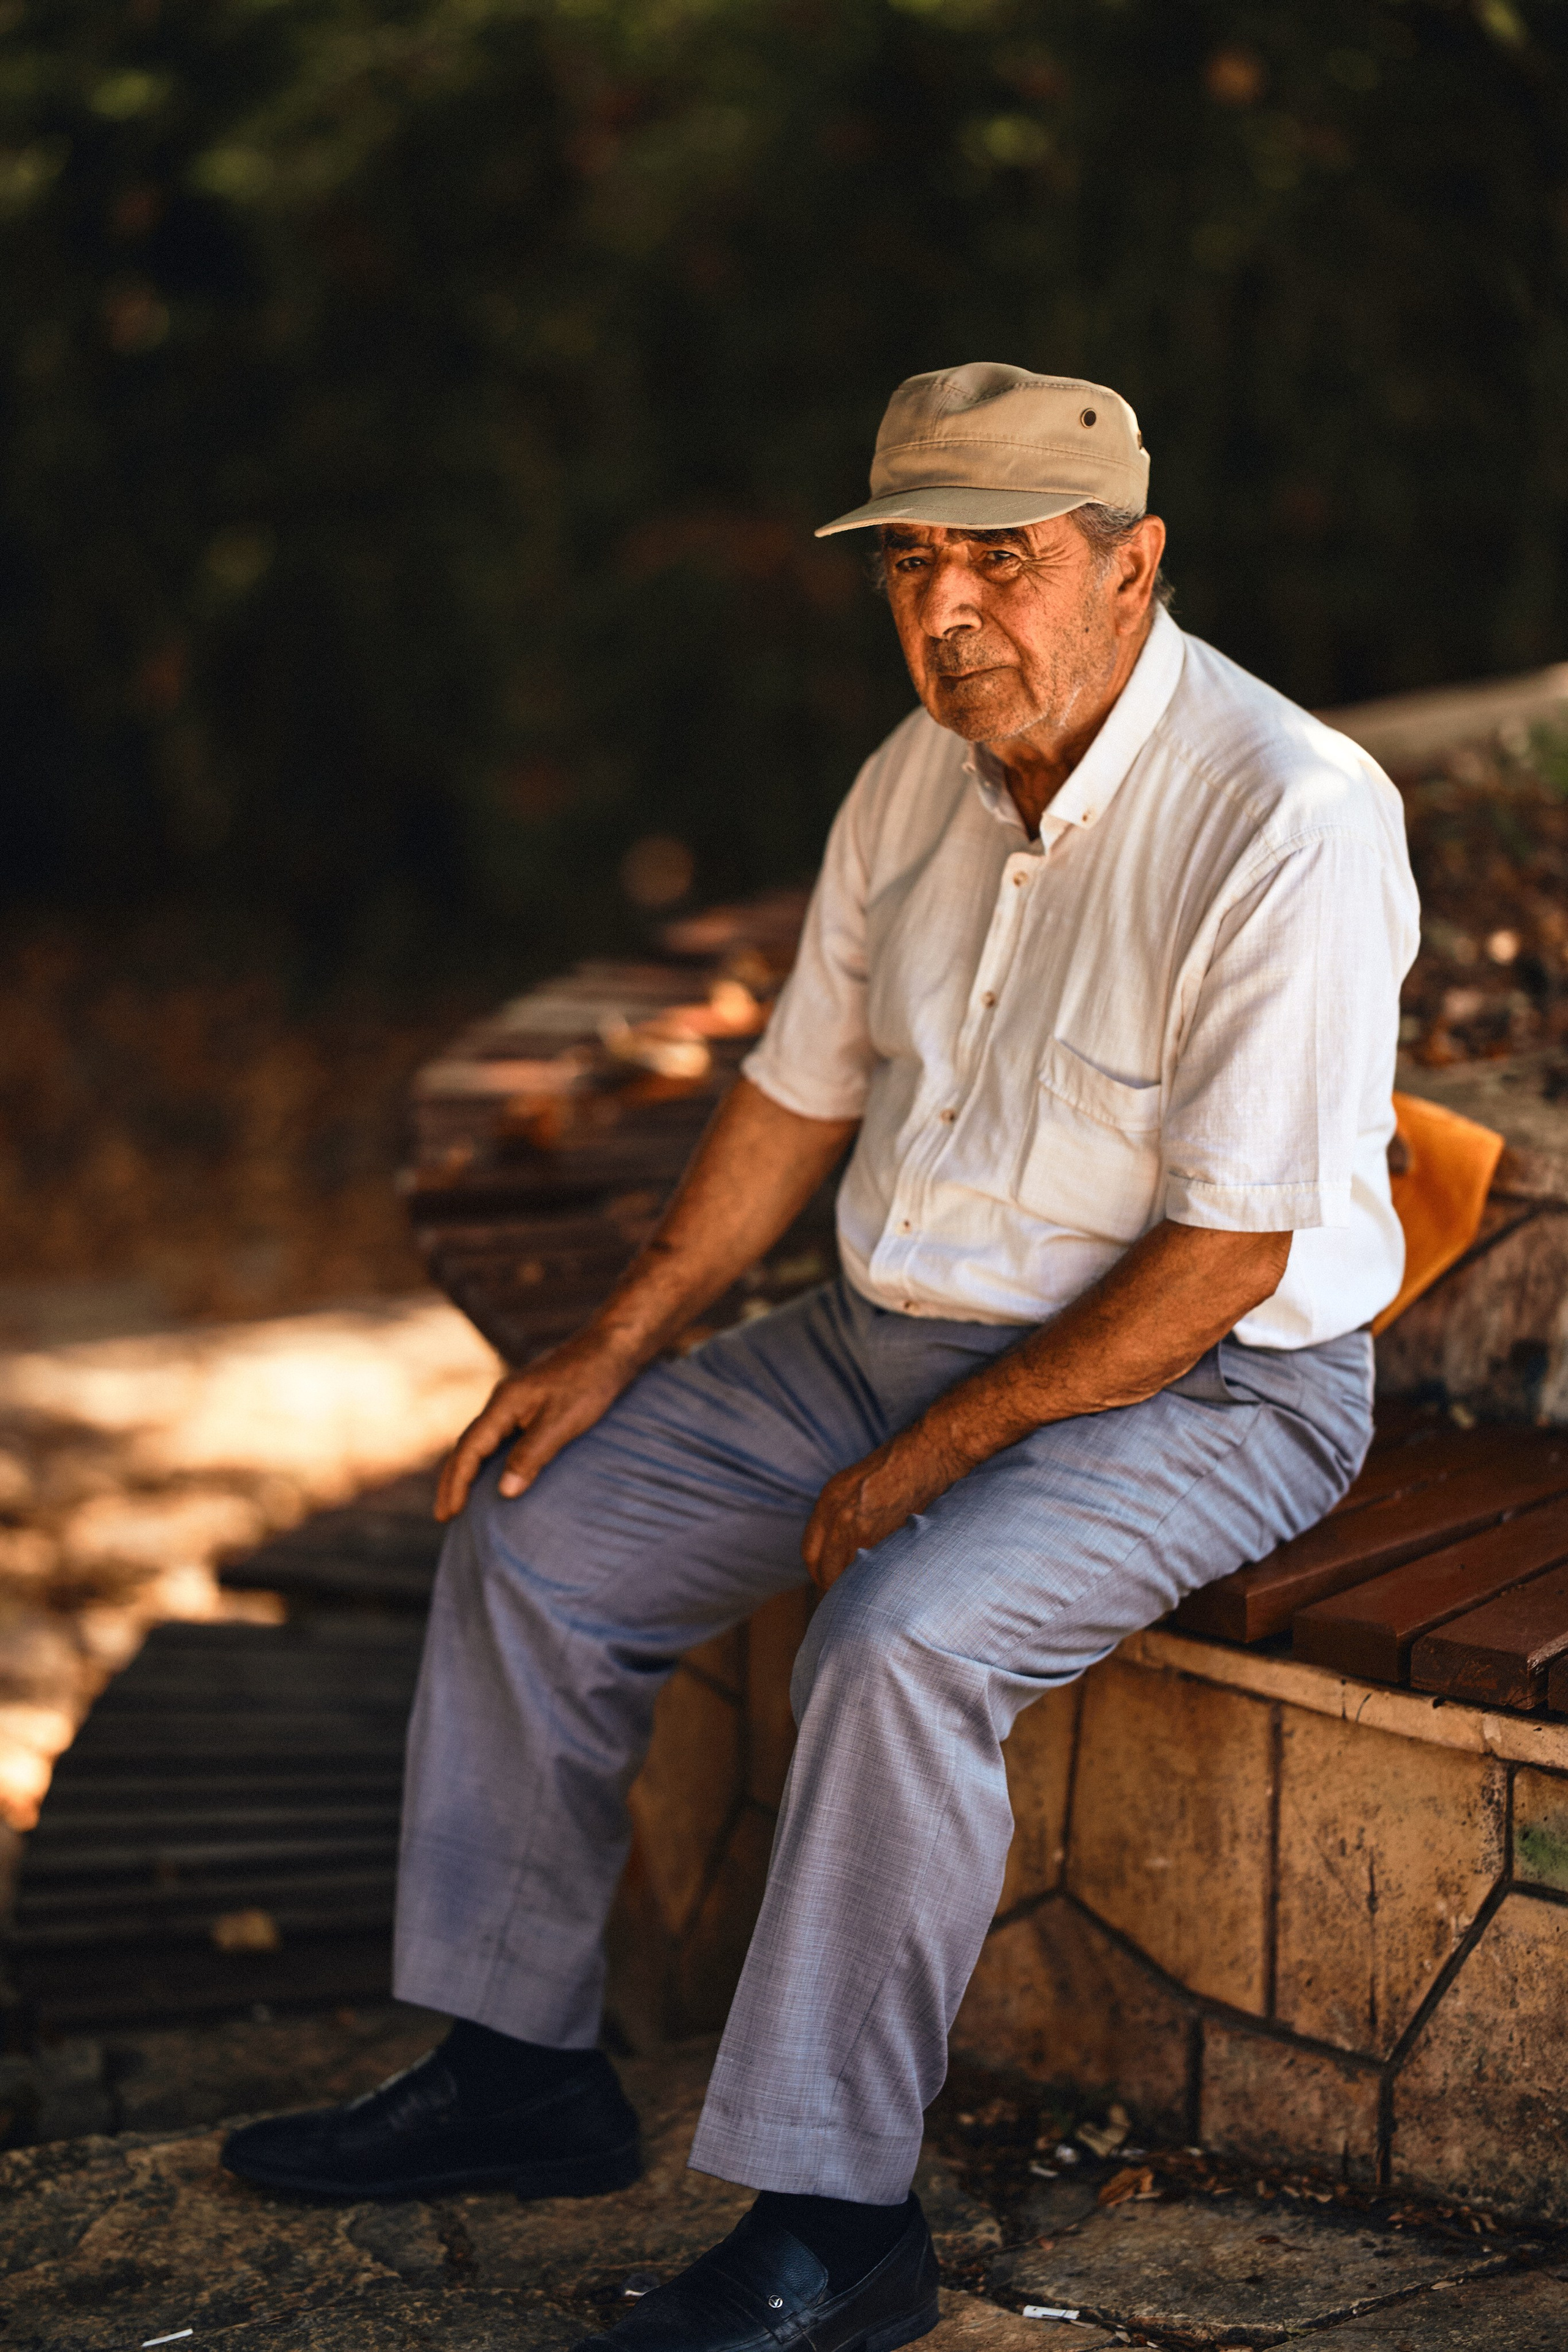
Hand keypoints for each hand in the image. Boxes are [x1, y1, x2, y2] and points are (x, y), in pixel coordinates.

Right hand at [434, 1328, 640, 1522]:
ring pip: (481, 1440)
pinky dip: (487, 1459)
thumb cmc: (589, 1383)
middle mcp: (502, 1402)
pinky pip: (497, 1436)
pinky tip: (492, 1473)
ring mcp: (514, 1402)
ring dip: (468, 1471)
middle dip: (453, 1481)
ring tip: (460, 1501)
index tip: (448, 1514)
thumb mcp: (562, 1422)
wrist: (609, 1349)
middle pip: (467, 1445)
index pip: (469, 1449)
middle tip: (443, 1516)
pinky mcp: (528, 1405)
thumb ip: (532, 1455)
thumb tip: (505, 1491)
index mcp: (504, 1403)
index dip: (457, 1483)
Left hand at [801, 1427, 963, 1593]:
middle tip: (852, 1600)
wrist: (936, 1447)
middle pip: (825, 1572)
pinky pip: (874, 1574)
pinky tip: (892, 1586)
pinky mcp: (888, 1537)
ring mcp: (862, 1528)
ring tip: (874, 1599)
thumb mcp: (862, 1482)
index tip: (832, 1584)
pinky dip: (880, 1584)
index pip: (811, 1554)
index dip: (821, 1573)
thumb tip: (847, 1547)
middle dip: (836, 1589)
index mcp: (830, 1500)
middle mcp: (839, 1515)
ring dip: (858, 1591)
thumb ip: (847, 1513)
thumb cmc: (908, 1461)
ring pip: (848, 1578)